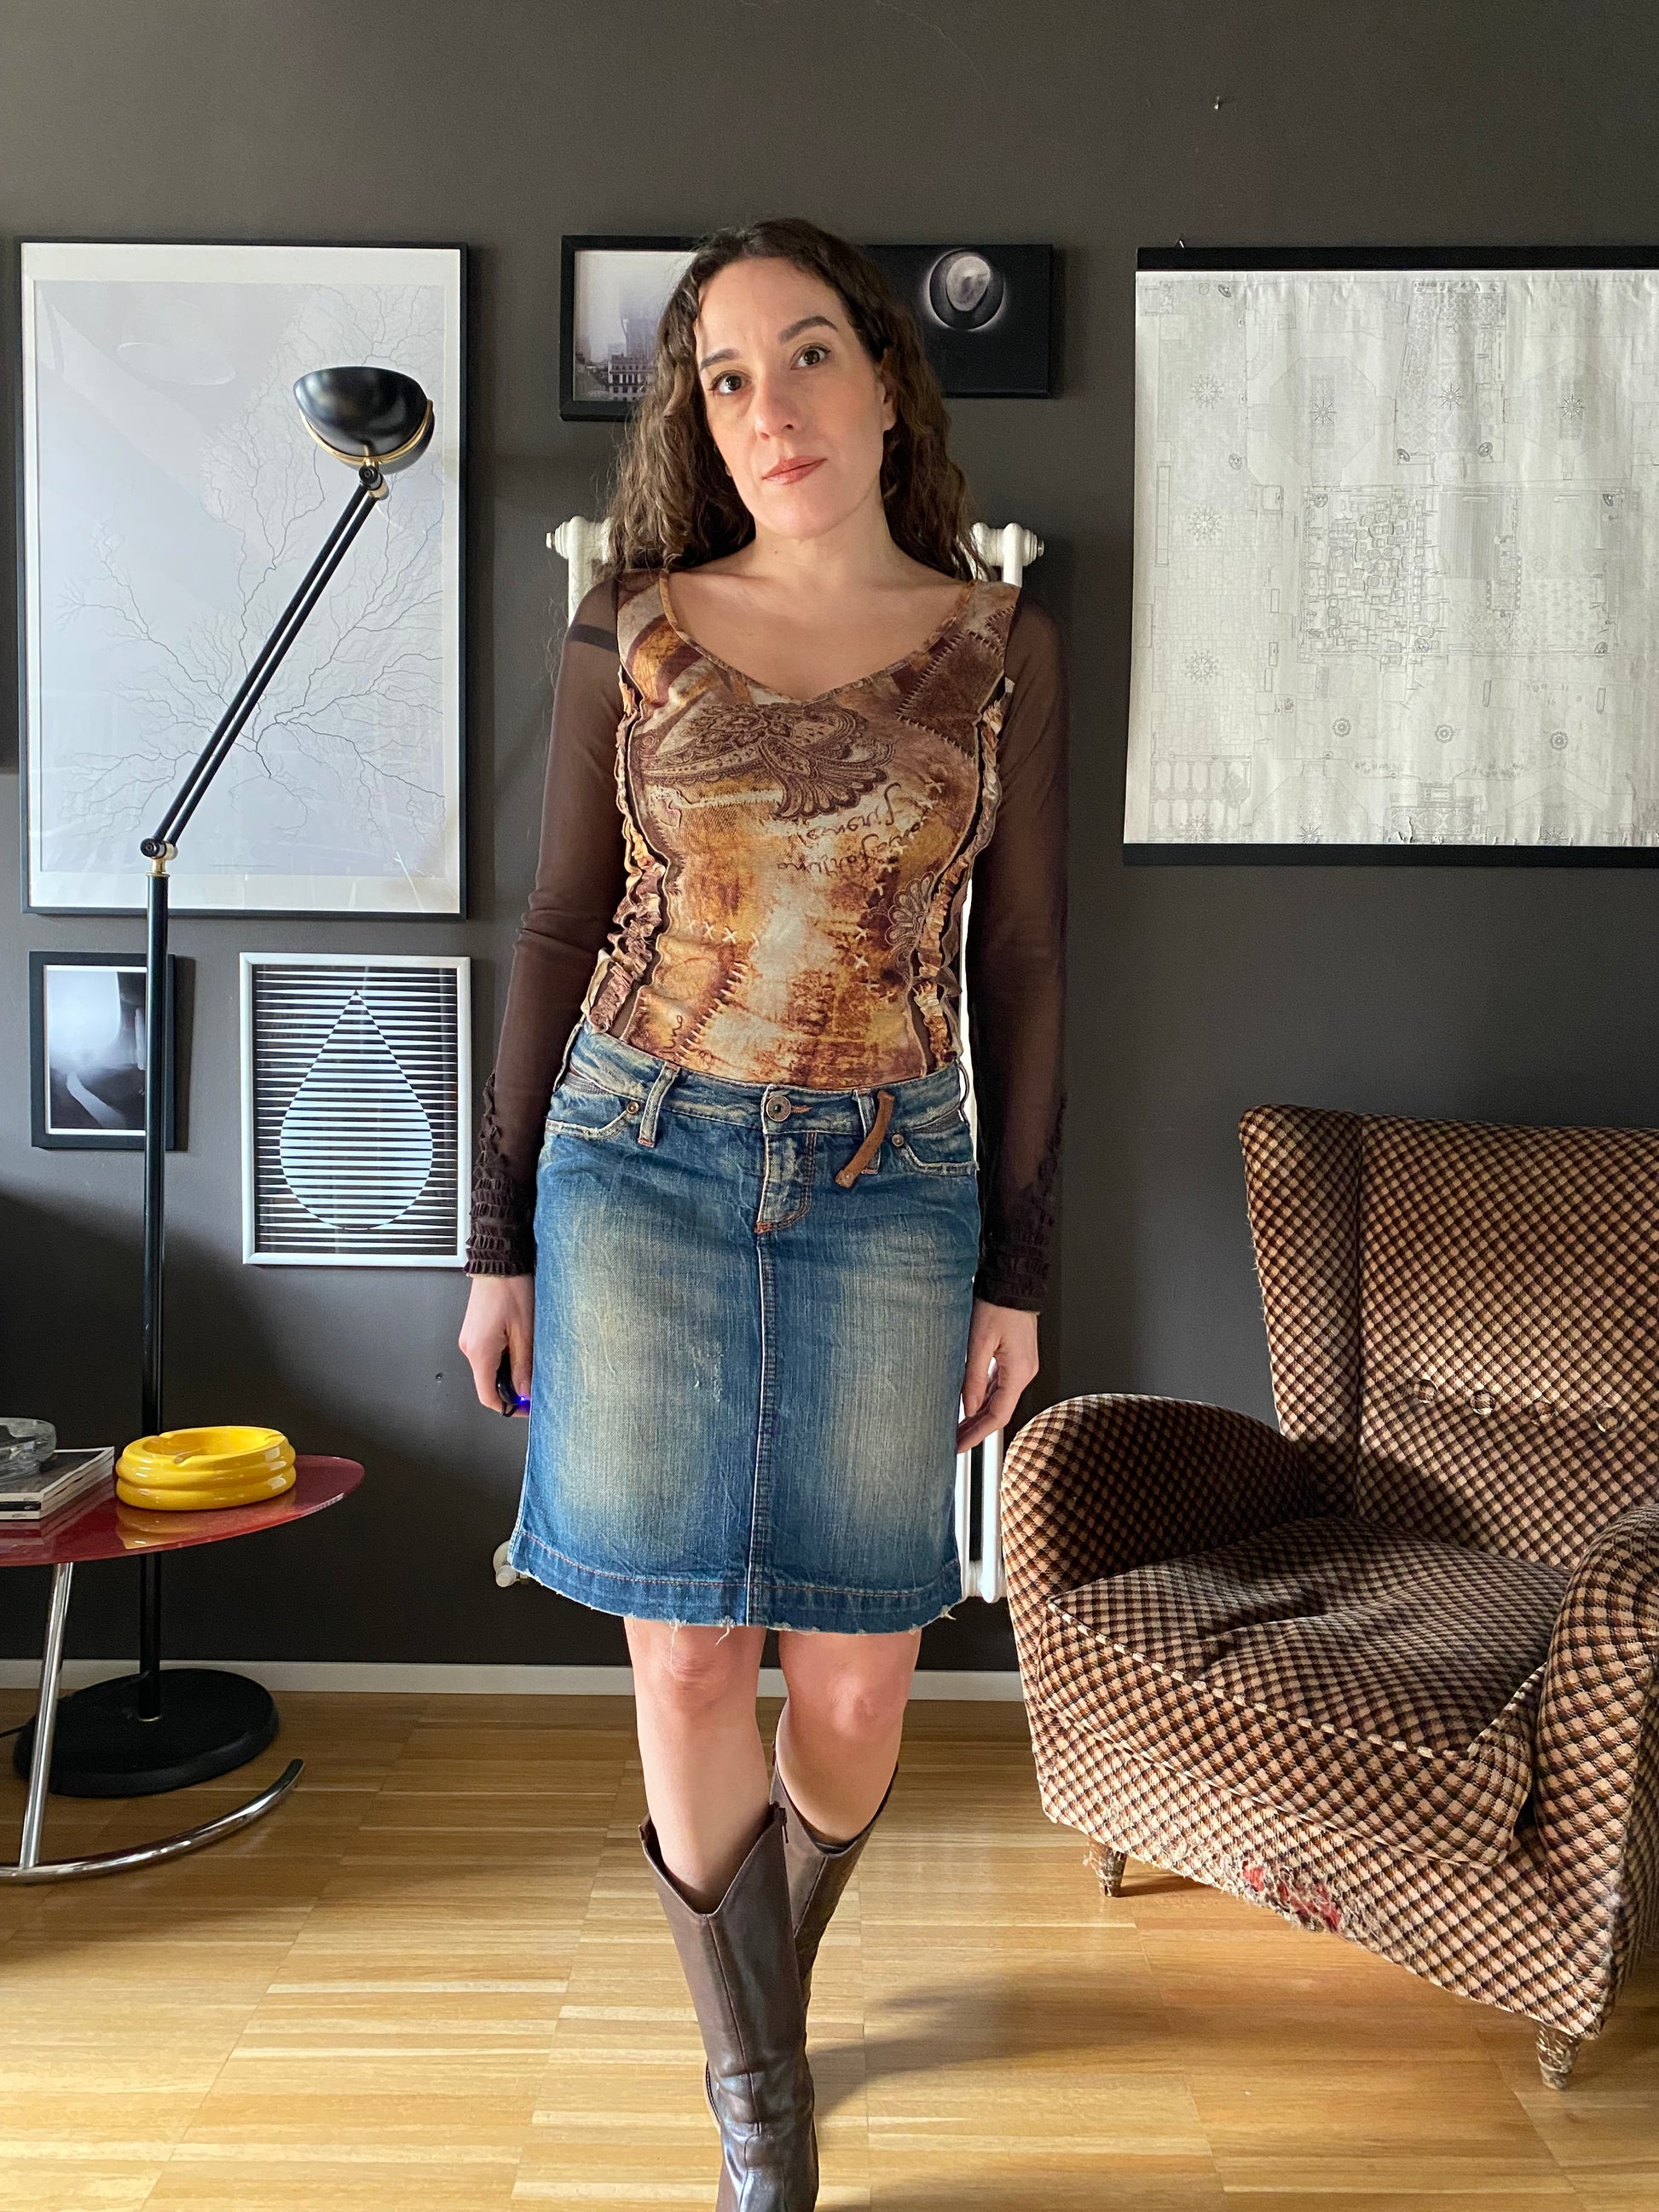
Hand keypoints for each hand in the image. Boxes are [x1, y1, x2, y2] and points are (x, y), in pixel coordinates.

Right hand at [460, 1274, 534, 1417]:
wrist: (499, 1261)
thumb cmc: (511, 1288)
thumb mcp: (525, 1332)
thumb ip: (524, 1365)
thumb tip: (525, 1391)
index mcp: (480, 1352)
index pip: (488, 1396)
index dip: (508, 1407)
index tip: (526, 1408)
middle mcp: (469, 1347)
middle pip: (488, 1383)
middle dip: (512, 1387)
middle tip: (535, 1382)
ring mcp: (470, 1338)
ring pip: (489, 1368)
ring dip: (509, 1370)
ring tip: (530, 1357)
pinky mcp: (474, 1330)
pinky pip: (488, 1353)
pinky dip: (504, 1357)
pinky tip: (520, 1345)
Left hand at [957, 1298, 1038, 1453]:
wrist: (1013, 1281)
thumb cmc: (998, 1304)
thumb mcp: (979, 1342)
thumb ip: (973, 1377)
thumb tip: (967, 1407)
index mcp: (1019, 1372)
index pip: (998, 1415)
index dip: (978, 1434)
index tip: (959, 1446)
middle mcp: (1024, 1372)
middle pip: (999, 1410)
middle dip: (976, 1429)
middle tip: (954, 1442)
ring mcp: (1021, 1365)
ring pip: (999, 1399)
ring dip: (979, 1414)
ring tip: (958, 1427)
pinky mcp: (1016, 1357)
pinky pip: (1000, 1384)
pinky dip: (984, 1397)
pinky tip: (970, 1403)